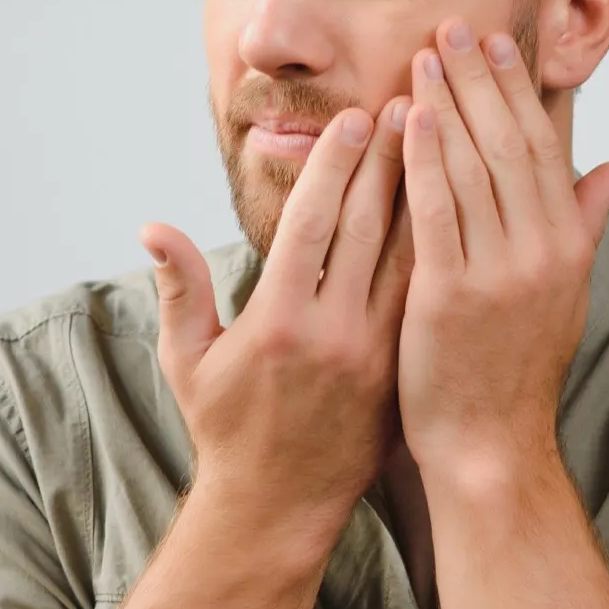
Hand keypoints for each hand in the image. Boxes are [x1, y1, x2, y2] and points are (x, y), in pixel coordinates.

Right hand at [142, 98, 415, 550]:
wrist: (278, 507)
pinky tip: (456, 206)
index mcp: (279, 323)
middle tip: (412, 101)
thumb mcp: (187, 361)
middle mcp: (334, 334)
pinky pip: (424, 294)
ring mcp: (376, 353)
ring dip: (424, 194)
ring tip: (441, 142)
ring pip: (408, 257)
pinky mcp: (401, 369)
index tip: (355, 117)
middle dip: (390, 160)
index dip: (336, 165)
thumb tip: (151, 227)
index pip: (313, 224)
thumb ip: (178, 289)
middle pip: (369, 228)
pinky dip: (439, 246)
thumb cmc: (224, 428)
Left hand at [396, 18, 608, 477]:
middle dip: (480, 79)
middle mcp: (542, 252)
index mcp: (567, 246)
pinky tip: (407, 117)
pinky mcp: (451, 296)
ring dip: (447, 104)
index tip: (496, 42)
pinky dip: (423, 159)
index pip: (541, 146)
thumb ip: (584, 222)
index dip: (516, 89)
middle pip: (507, 144)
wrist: (490, 446)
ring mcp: (499, 274)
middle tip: (454, 25)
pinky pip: (437, 211)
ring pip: (472, 167)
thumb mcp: (565, 292)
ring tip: (425, 54)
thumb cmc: (517, 368)